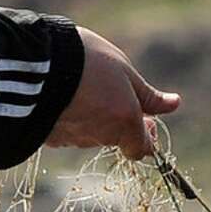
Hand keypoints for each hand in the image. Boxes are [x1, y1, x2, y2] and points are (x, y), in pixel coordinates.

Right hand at [44, 26, 179, 159]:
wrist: (36, 64)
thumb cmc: (87, 62)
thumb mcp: (124, 71)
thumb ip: (148, 95)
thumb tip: (174, 104)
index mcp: (124, 124)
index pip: (142, 149)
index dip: (146, 136)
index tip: (145, 118)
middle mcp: (99, 137)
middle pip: (114, 137)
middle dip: (115, 120)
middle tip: (107, 92)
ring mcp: (71, 139)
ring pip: (88, 133)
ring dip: (90, 116)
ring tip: (78, 85)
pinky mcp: (47, 136)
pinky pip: (63, 130)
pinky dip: (66, 117)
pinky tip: (59, 95)